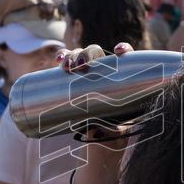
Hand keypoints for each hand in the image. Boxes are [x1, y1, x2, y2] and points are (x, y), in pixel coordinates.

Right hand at [59, 43, 134, 183]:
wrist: (99, 135)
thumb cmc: (114, 129)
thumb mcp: (118, 129)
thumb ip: (113, 128)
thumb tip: (106, 128)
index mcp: (121, 76)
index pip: (125, 56)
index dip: (123, 49)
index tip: (119, 52)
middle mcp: (104, 69)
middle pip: (96, 53)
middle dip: (88, 54)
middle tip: (83, 66)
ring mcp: (87, 72)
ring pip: (79, 55)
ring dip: (72, 56)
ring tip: (68, 67)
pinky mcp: (72, 77)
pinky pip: (67, 62)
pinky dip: (63, 58)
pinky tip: (58, 60)